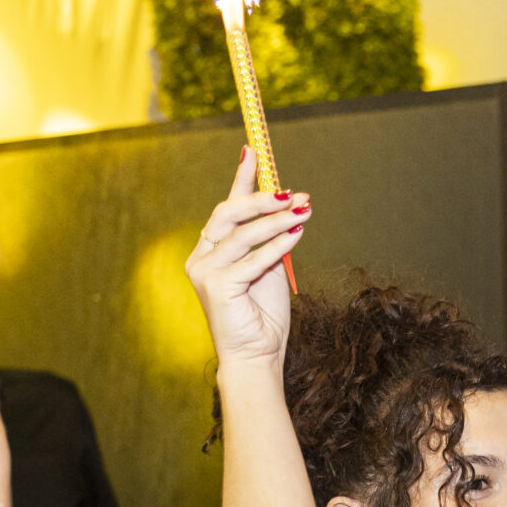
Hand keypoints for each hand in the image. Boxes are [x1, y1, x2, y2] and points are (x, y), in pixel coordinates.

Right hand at [186, 146, 304, 368]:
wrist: (257, 356)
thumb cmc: (264, 315)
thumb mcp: (269, 265)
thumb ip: (270, 236)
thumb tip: (288, 199)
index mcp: (211, 251)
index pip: (227, 208)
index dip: (241, 179)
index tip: (253, 150)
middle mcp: (201, 258)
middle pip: (228, 214)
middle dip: (262, 199)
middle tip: (294, 194)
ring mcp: (204, 272)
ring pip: (243, 233)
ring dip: (277, 220)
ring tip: (304, 210)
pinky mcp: (216, 286)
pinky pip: (253, 257)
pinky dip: (278, 244)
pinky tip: (297, 233)